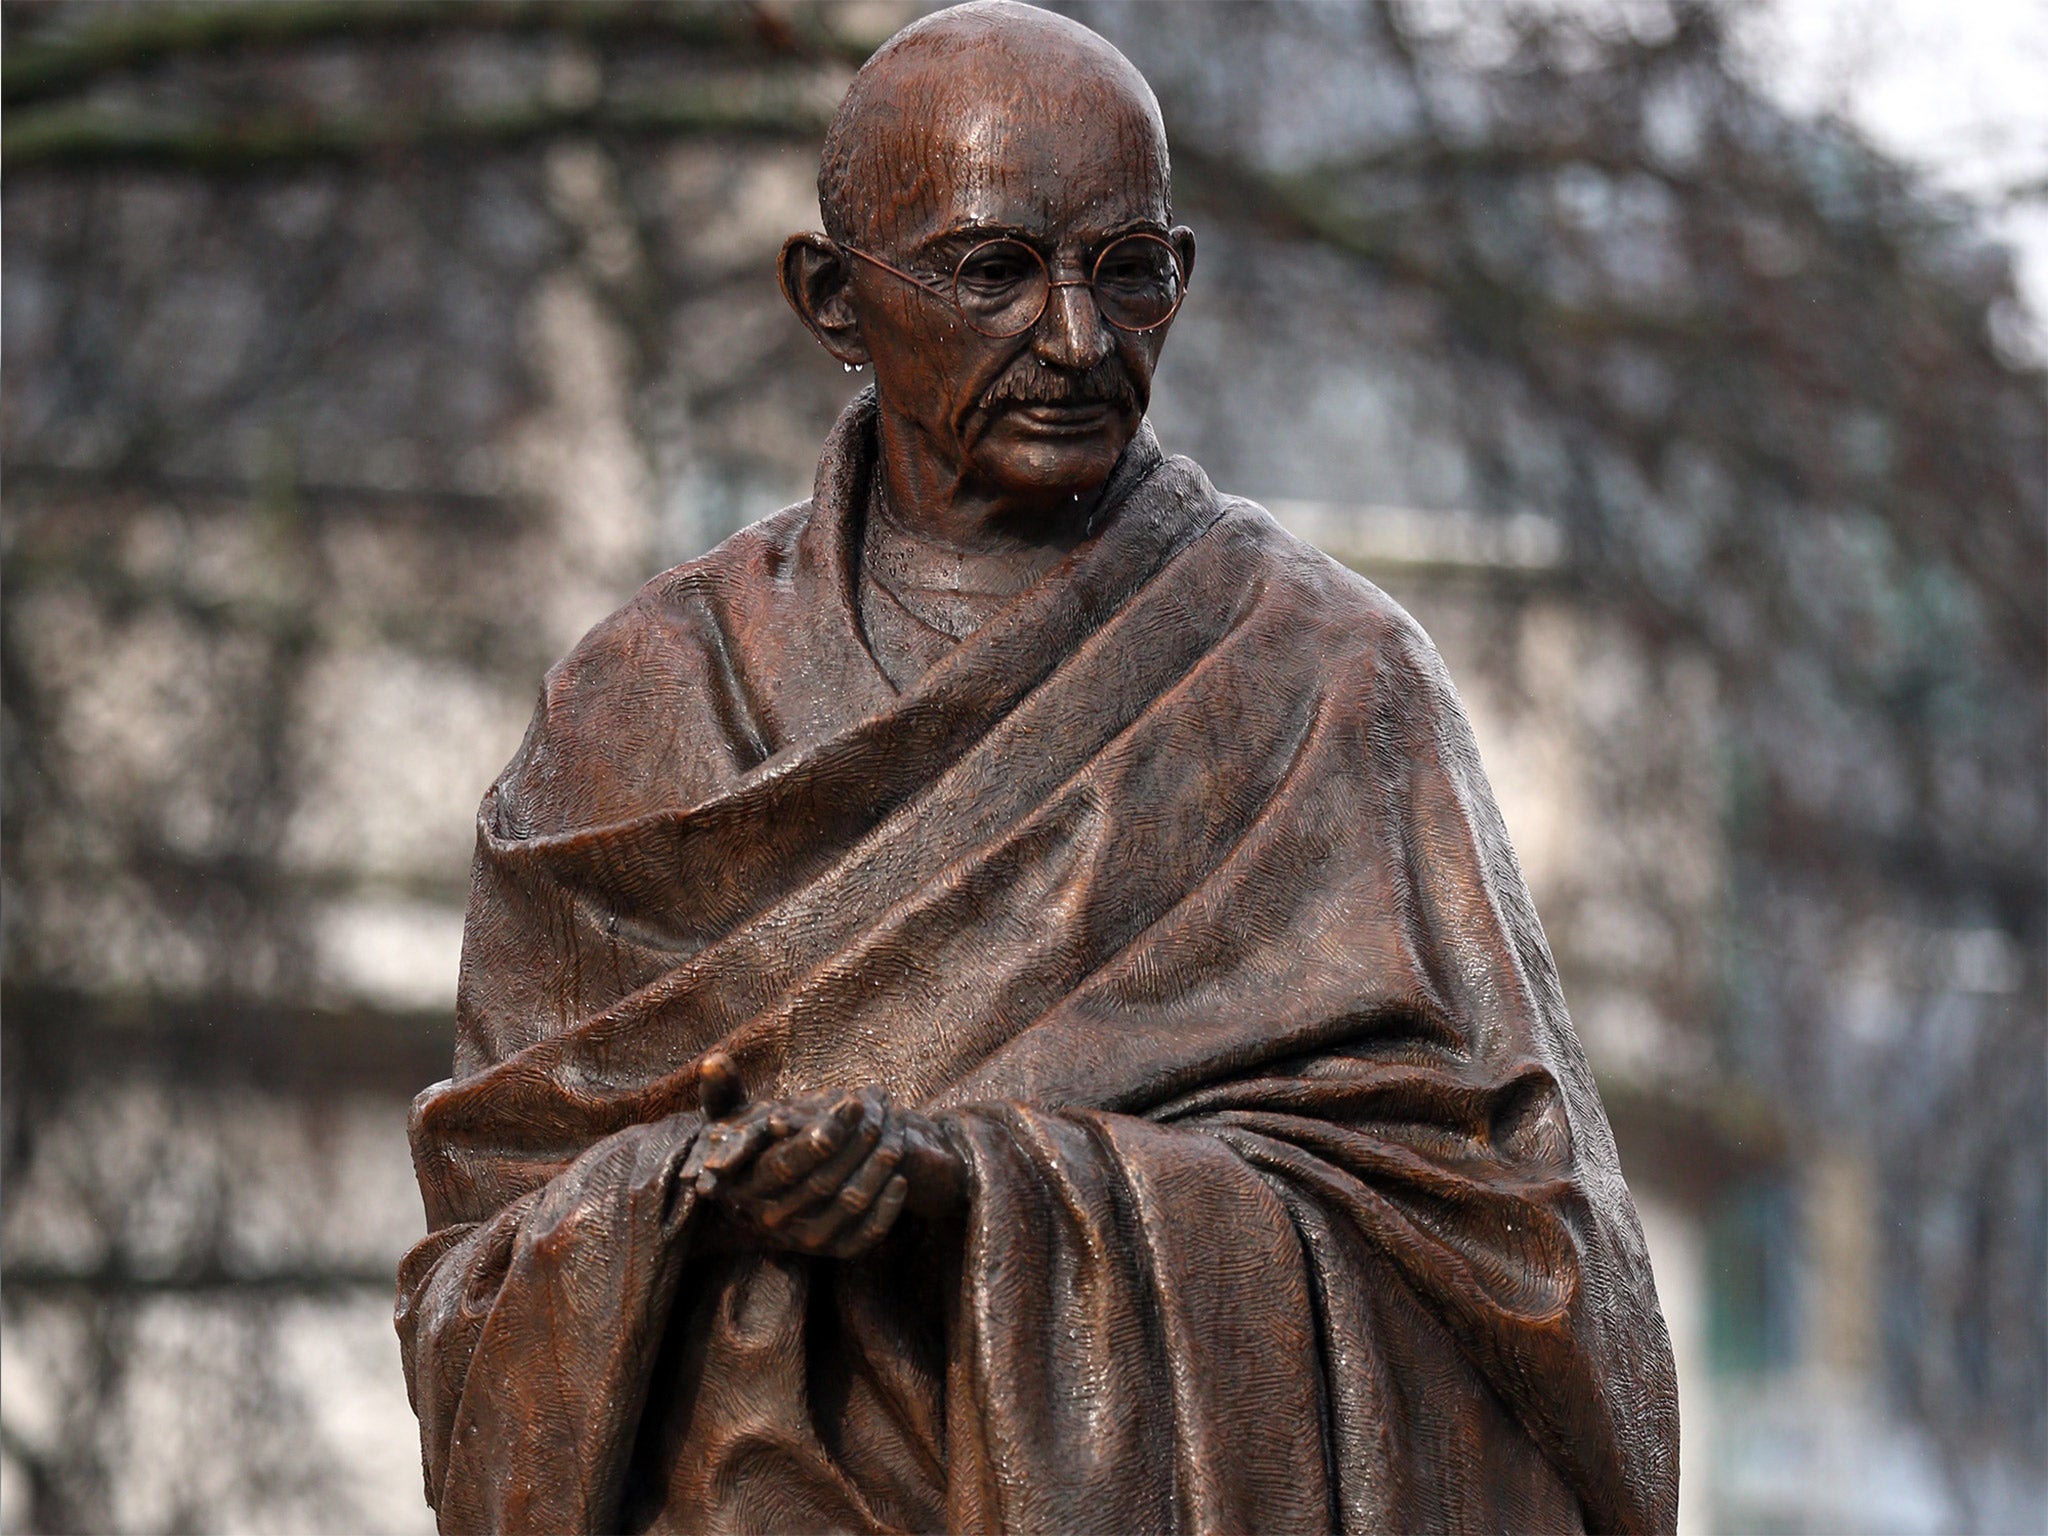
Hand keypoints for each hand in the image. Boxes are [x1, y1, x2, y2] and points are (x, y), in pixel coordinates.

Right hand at [684, 1062, 967, 1257]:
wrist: (765, 1197)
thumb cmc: (749, 1145)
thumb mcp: (728, 1119)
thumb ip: (721, 1090)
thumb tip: (713, 1060)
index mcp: (748, 1187)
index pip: (786, 1164)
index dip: (823, 1133)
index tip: (851, 1102)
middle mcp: (774, 1219)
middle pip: (823, 1183)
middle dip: (857, 1145)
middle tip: (881, 1114)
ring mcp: (804, 1239)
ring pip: (848, 1207)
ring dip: (877, 1172)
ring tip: (895, 1139)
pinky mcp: (833, 1250)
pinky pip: (865, 1237)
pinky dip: (887, 1210)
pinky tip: (901, 1180)